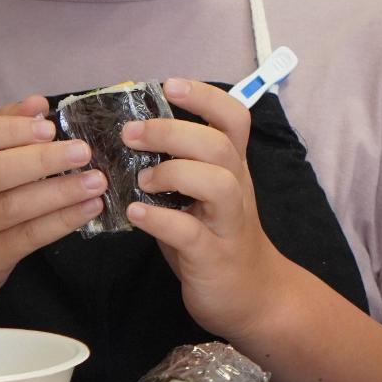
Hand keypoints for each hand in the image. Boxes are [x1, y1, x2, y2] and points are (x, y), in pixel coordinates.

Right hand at [0, 95, 103, 308]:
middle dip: (42, 160)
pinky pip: (28, 237)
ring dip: (60, 192)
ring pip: (14, 207)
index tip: (49, 128)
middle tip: (83, 152)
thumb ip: (0, 129)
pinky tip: (89, 208)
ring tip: (96, 181)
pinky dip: (62, 221)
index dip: (10, 130)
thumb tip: (38, 103)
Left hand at [122, 79, 296, 334]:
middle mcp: (236, 188)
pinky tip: (136, 215)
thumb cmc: (217, 239)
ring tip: (141, 180)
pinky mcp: (214, 256)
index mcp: (232, 168)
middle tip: (131, 133)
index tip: (168, 85)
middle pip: (219, 144)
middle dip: (173, 131)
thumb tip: (128, 138)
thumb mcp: (201, 197)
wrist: (253, 297)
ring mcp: (228, 222)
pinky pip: (190, 232)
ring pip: (216, 182)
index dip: (203, 96)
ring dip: (173, 172)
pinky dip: (159, 219)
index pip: (233, 118)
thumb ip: (176, 167)